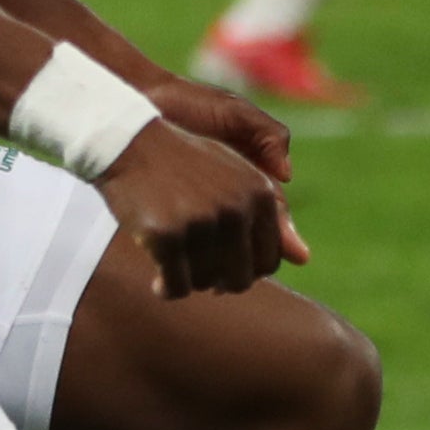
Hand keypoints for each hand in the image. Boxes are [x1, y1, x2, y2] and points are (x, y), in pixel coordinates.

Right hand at [99, 116, 293, 297]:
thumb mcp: (232, 176)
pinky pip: (176, 287)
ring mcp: (202, 223)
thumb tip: (303, 258)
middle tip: (195, 266)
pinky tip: (158, 279)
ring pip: (207, 284)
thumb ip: (269, 214)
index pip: (269, 259)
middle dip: (218, 280)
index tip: (223, 265)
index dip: (245, 269)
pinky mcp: (167, 236)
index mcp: (258, 193)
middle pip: (241, 278)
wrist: (126, 141)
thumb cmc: (180, 162)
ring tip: (174, 262)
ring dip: (190, 281)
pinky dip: (167, 289)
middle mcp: (236, 208)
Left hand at [144, 72, 307, 263]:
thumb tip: (287, 174)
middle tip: (242, 274)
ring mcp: (198, 214)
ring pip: (220, 254)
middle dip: (248, 265)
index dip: (278, 242)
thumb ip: (267, 134)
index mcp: (249, 185)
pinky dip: (187, 263)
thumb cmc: (190, 104)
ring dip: (221, 270)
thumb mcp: (235, 113)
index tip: (282, 255)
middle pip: (248, 246)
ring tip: (215, 282)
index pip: (272, 223)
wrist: (139, 101)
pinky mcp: (167, 218)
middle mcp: (228, 204)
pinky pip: (184, 249)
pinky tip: (182, 272)